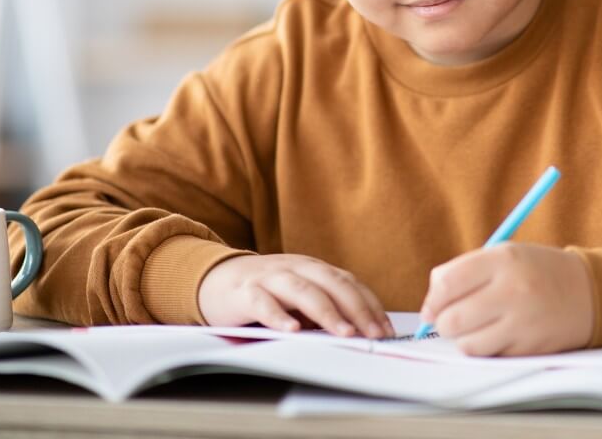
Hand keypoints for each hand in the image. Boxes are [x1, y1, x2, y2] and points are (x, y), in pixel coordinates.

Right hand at [197, 254, 393, 338]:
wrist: (215, 280)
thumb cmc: (265, 292)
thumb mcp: (298, 296)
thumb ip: (323, 308)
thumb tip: (359, 332)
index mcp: (312, 268)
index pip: (348, 283)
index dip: (369, 304)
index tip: (385, 329)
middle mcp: (295, 267)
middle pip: (332, 284)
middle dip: (357, 309)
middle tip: (373, 334)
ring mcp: (269, 277)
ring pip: (303, 291)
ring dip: (327, 313)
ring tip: (345, 334)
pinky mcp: (245, 292)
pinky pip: (264, 303)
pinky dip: (279, 316)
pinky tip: (292, 330)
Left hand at [419, 244, 593, 355]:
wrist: (589, 292)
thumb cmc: (536, 271)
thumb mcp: (505, 255)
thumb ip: (465, 271)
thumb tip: (431, 302)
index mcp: (503, 260)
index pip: (447, 283)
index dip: (432, 299)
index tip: (431, 307)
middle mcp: (513, 290)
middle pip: (452, 319)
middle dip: (442, 323)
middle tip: (448, 321)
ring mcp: (523, 323)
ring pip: (467, 345)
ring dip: (463, 340)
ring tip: (474, 328)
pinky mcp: (531, 348)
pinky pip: (491, 356)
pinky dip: (487, 349)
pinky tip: (497, 335)